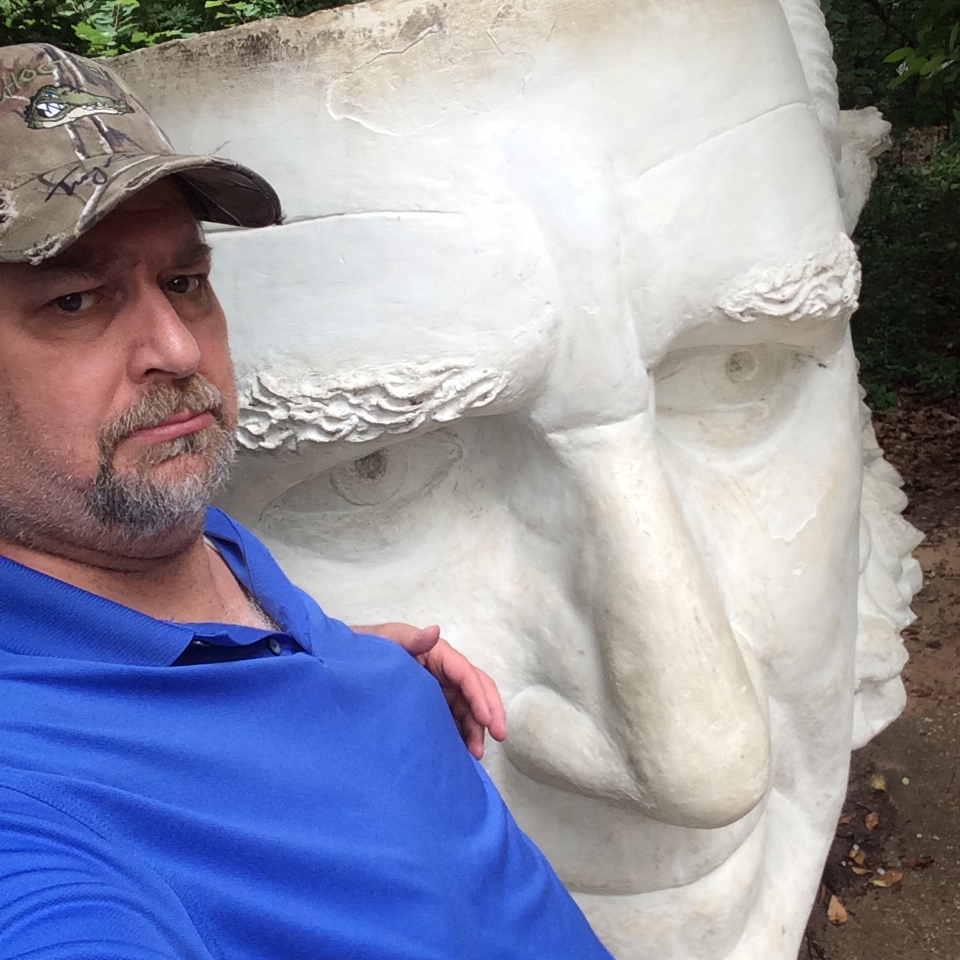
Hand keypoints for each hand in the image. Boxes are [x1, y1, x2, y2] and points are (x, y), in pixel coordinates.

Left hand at [353, 622, 506, 759]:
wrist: (346, 666)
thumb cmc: (368, 649)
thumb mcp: (387, 641)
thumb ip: (410, 639)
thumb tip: (435, 631)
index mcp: (437, 654)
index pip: (466, 673)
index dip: (479, 696)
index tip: (487, 720)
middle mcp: (443, 671)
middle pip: (476, 689)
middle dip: (490, 712)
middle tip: (499, 736)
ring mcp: (438, 688)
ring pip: (468, 707)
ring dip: (477, 728)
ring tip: (475, 754)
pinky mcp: (431, 704)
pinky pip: (454, 718)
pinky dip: (462, 733)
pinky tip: (462, 752)